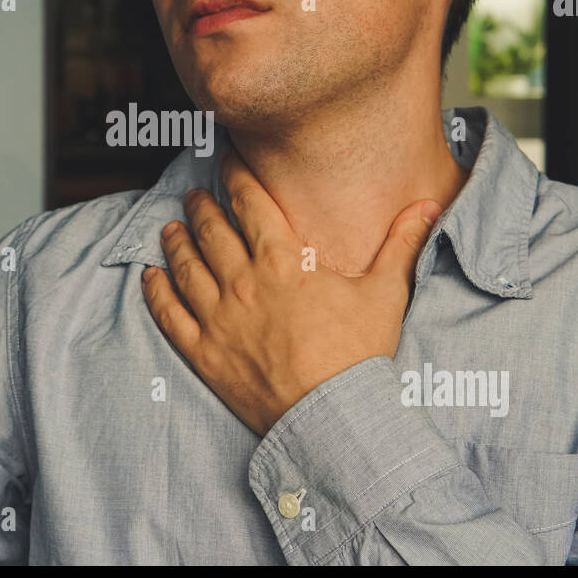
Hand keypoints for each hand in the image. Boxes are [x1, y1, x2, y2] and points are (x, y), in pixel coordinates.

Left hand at [141, 150, 439, 436]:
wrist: (331, 417)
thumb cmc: (358, 356)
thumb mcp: (386, 294)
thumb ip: (402, 245)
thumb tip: (428, 206)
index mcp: (282, 261)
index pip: (250, 203)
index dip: (235, 176)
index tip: (225, 159)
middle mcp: (242, 281)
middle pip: (211, 230)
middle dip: (201, 206)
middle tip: (195, 193)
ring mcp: (218, 317)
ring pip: (185, 267)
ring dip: (175, 241)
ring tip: (170, 227)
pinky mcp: (204, 352)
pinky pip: (169, 315)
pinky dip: (155, 292)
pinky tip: (149, 277)